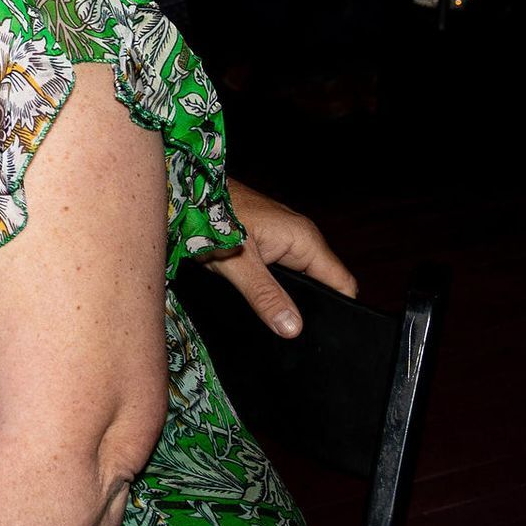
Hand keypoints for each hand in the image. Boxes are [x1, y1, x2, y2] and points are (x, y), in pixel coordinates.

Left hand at [201, 179, 356, 337]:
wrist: (183, 189)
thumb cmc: (207, 215)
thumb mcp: (236, 264)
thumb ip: (265, 296)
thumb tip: (293, 328)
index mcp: (304, 239)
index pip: (342, 284)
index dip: (338, 311)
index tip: (324, 337)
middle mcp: (300, 237)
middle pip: (323, 283)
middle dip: (312, 308)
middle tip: (293, 333)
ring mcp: (284, 237)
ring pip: (301, 278)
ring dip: (291, 298)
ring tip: (275, 319)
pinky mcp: (267, 240)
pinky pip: (283, 269)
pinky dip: (276, 286)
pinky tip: (262, 300)